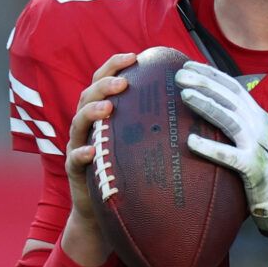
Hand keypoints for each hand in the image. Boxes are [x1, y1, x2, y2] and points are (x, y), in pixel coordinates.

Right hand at [61, 53, 136, 266]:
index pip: (104, 80)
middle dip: (104, 85)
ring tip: (108, 108)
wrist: (103, 210)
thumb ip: (153, 120)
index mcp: (102, 113)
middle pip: (88, 95)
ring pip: (78, 122)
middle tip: (123, 83)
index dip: (115, 65)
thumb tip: (194, 100)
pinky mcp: (74, 170)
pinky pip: (74, 159)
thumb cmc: (128, 170)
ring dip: (92, 112)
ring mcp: (78, 145)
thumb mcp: (141, 141)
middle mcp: (87, 125)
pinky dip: (81, 154)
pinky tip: (91, 152)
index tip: (134, 56)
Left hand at [175, 62, 267, 229]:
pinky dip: (211, 148)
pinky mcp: (253, 168)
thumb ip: (235, 121)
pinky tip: (191, 142)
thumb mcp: (252, 137)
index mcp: (258, 116)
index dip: (211, 74)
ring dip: (207, 105)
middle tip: (179, 75)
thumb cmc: (261, 166)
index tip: (188, 65)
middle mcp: (259, 126)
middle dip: (205, 83)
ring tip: (185, 95)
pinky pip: (230, 156)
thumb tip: (207, 106)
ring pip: (231, 119)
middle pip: (230, 97)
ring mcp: (258, 146)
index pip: (233, 87)